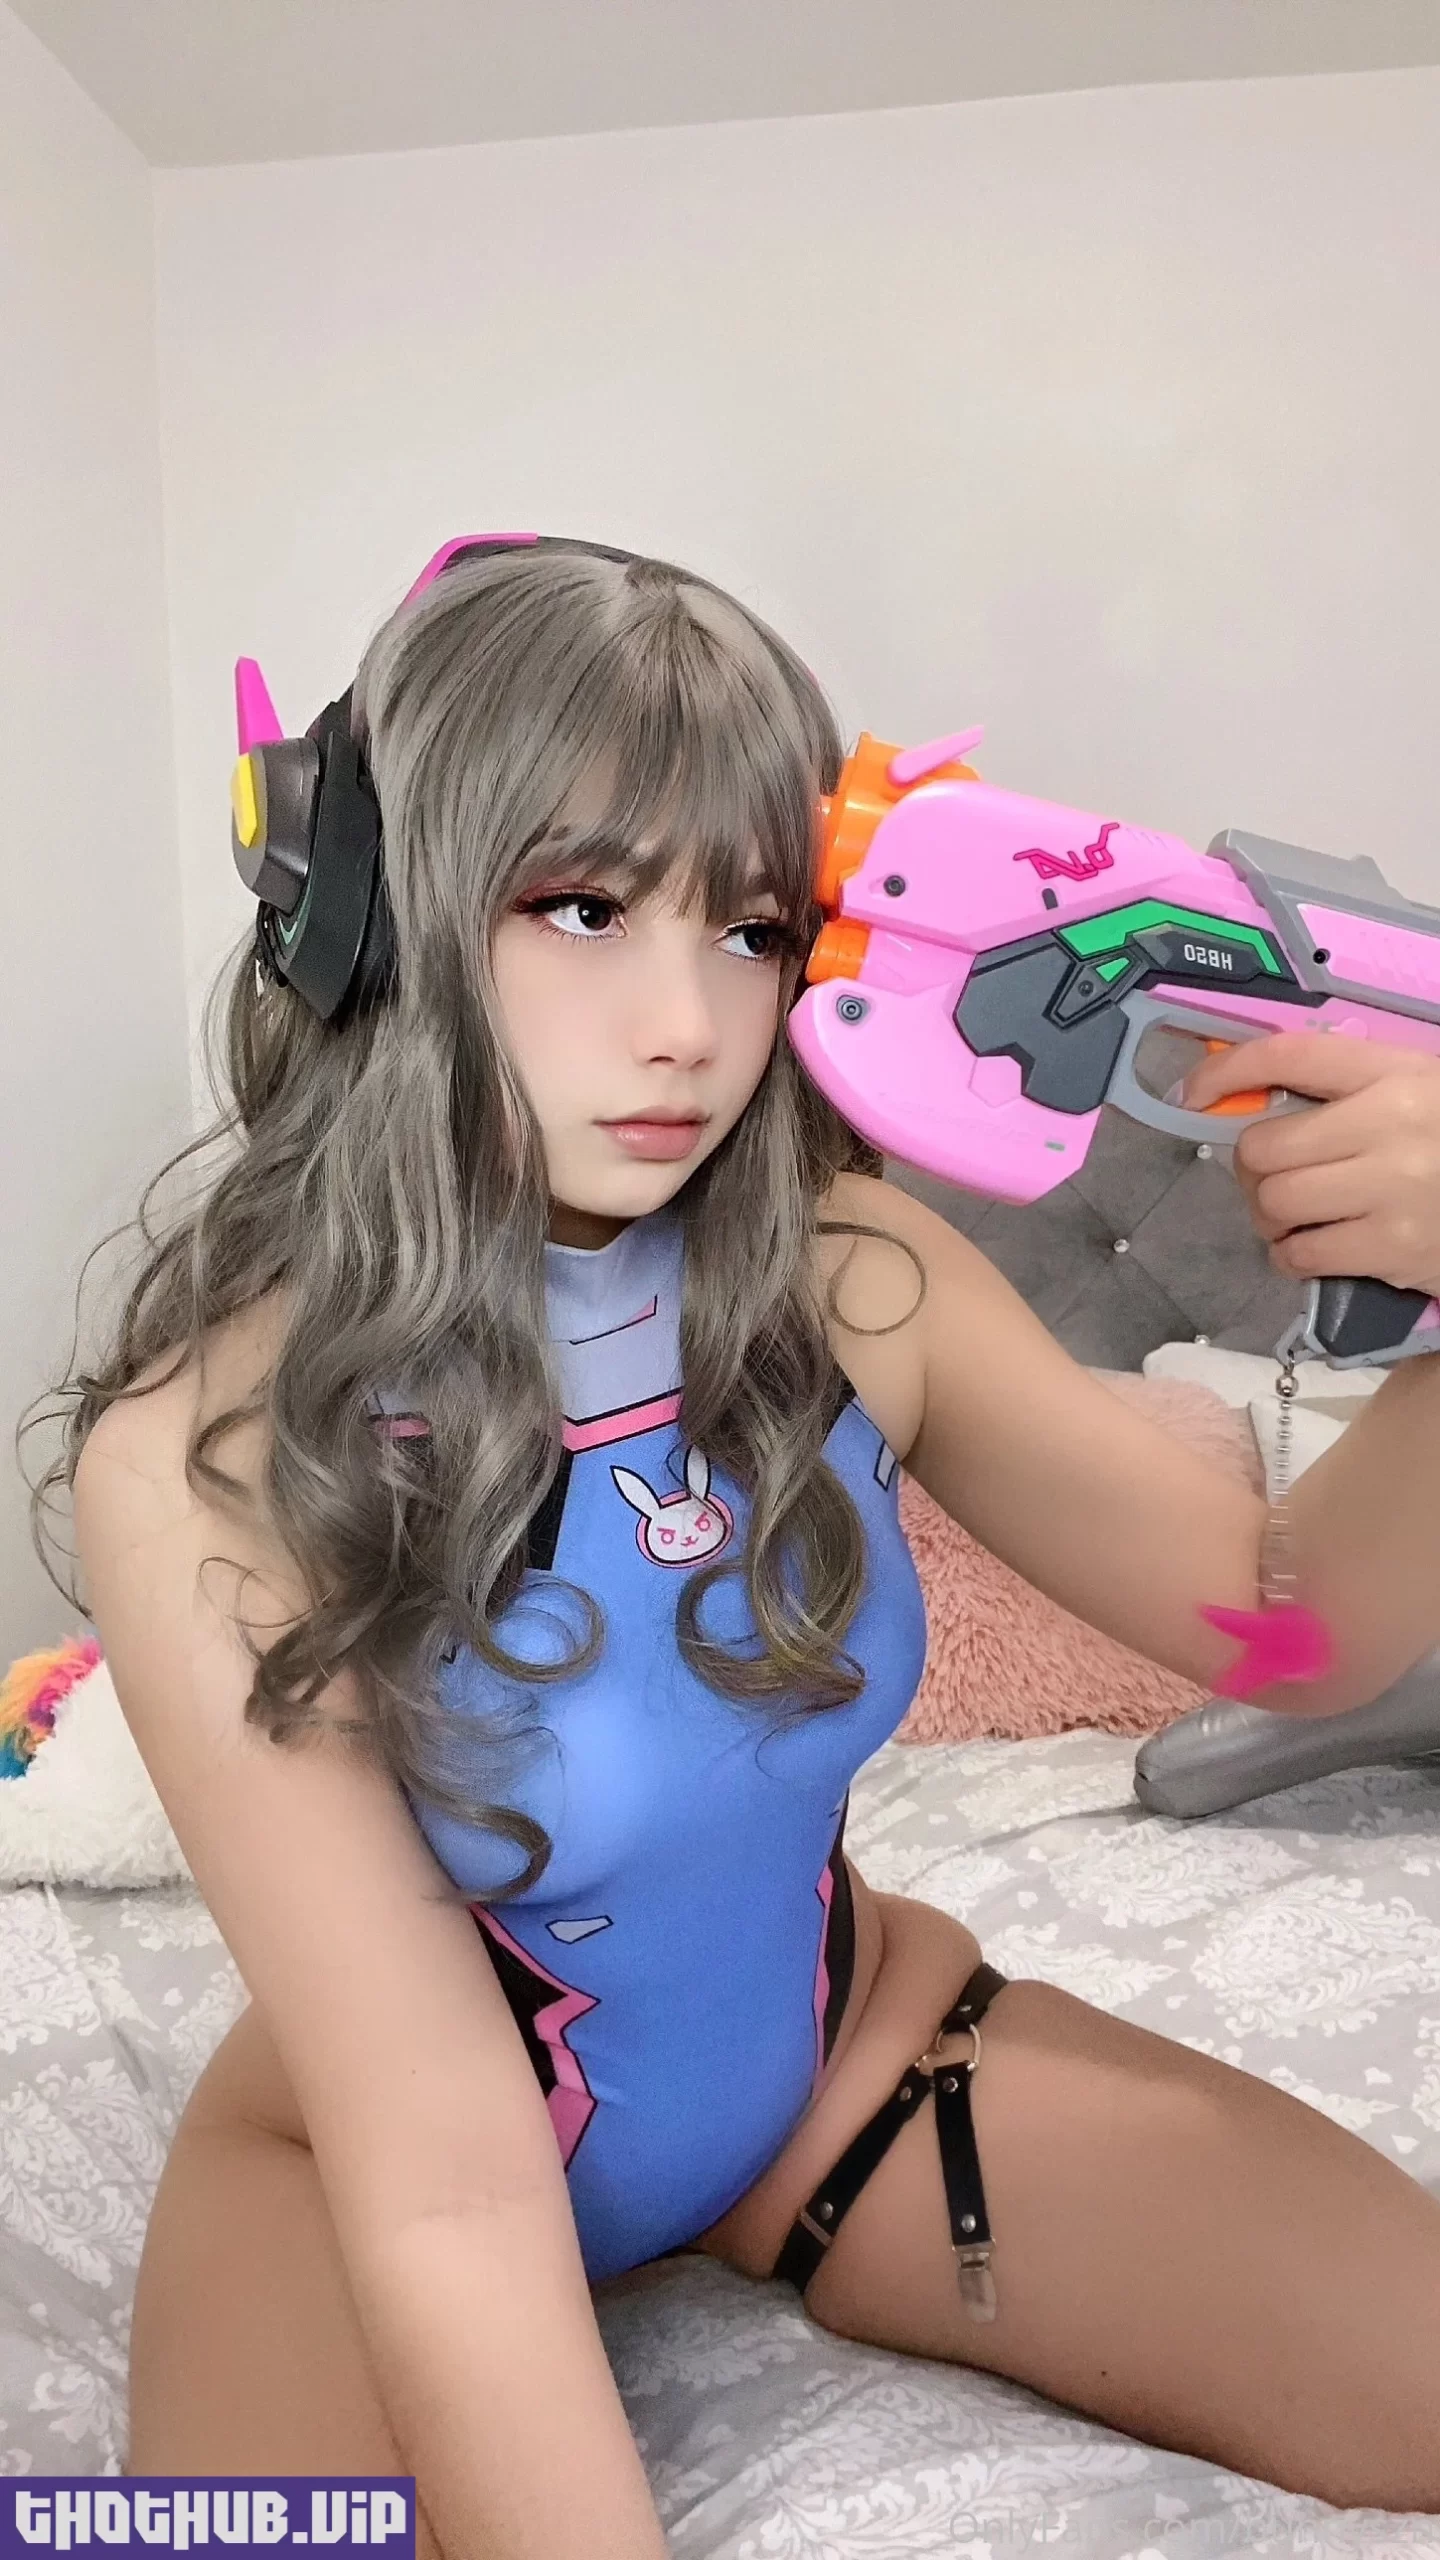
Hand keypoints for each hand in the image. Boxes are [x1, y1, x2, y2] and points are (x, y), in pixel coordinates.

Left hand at [1181, 1031, 1439, 1301]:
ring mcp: (1392, 1189)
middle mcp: (1391, 1124)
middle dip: (1255, 1167)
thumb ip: (1343, 1089)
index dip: (1226, 1072)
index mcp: (1394, 1072)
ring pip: (1274, 1203)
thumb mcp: (1414, 1090)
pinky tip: (1315, 1247)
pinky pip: (1299, 1253)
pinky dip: (1292, 1255)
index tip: (1191, 1093)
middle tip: (1274, 1178)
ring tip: (1299, 1215)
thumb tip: (1244, 1098)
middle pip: (1263, 1146)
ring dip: (1271, 1215)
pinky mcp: (1393, 1248)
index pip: (1289, 1056)